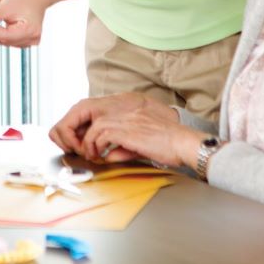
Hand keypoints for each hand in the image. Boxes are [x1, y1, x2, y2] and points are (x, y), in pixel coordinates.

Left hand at [52, 92, 199, 167]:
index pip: (97, 109)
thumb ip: (121, 144)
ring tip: (93, 155)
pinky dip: (98, 148)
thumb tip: (107, 155)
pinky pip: (101, 137)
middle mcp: (125, 108)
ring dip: (89, 144)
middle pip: (88, 111)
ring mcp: (126, 118)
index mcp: (128, 106)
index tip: (84, 141)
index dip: (85, 125)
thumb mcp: (140, 139)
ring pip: (93, 127)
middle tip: (81, 148)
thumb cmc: (167, 144)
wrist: (184, 142)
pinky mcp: (127, 130)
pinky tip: (103, 157)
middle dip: (79, 130)